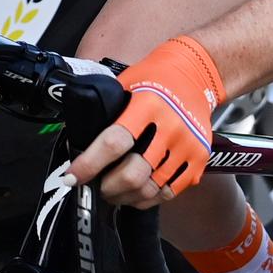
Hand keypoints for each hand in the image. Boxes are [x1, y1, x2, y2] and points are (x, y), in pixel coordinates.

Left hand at [66, 36, 225, 208]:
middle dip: (108, 187)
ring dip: (126, 196)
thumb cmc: (154, 77)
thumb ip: (108, 110)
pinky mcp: (199, 160)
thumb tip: (80, 143)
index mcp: (148, 104)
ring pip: (151, 189)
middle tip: (97, 187)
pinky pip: (170, 192)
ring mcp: (188, 145)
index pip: (114, 142)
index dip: (90, 164)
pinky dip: (149, 199)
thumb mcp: (127, 82)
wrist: (195, 73)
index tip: (73, 177)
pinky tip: (136, 194)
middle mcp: (171, 126)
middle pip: (133, 173)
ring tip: (115, 192)